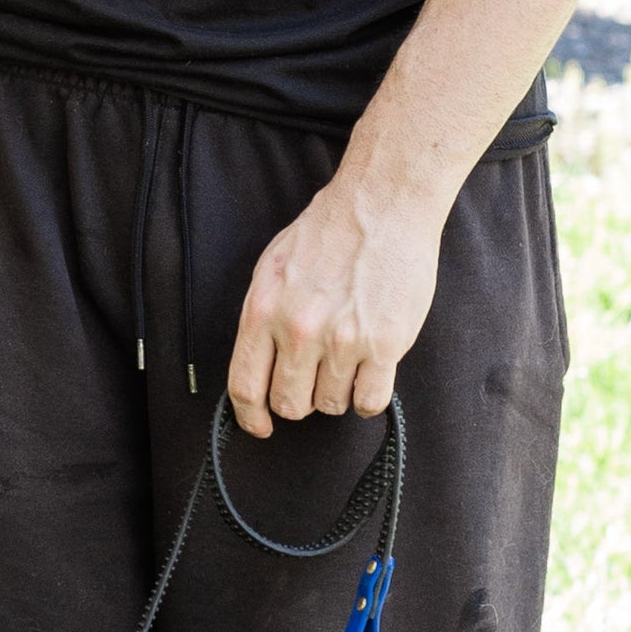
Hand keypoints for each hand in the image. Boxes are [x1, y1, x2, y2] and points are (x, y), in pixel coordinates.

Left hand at [226, 156, 449, 435]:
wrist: (381, 206)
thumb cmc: (328, 232)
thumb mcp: (273, 269)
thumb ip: (262, 318)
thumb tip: (258, 365)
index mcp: (263, 311)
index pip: (245, 386)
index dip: (251, 417)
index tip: (260, 426)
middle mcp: (299, 330)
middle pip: (290, 404)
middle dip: (299, 399)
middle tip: (313, 379)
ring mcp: (343, 340)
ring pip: (331, 405)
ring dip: (337, 392)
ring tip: (346, 360)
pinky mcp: (385, 344)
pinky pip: (370, 400)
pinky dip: (367, 396)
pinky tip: (370, 373)